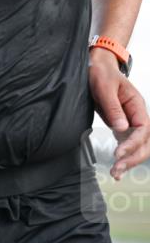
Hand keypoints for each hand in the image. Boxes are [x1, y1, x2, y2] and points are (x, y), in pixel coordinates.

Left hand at [90, 48, 148, 179]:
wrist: (97, 69)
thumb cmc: (101, 75)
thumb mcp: (104, 88)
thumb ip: (113, 107)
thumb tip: (121, 128)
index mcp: (137, 105)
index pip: (143, 129)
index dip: (133, 143)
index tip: (118, 154)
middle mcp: (137, 115)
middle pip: (145, 142)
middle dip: (133, 157)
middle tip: (116, 169)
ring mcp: (131, 122)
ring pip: (139, 146)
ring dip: (130, 161)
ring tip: (115, 174)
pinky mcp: (121, 127)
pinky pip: (127, 145)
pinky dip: (124, 158)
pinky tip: (117, 170)